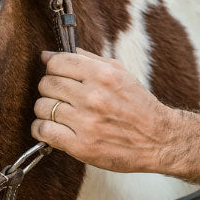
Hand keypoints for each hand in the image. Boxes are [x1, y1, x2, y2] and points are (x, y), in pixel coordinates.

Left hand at [32, 50, 174, 173]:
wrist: (157, 139)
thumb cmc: (138, 105)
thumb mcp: (120, 73)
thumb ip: (87, 60)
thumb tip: (50, 54)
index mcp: (103, 75)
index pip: (57, 62)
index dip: (53, 67)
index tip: (58, 74)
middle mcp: (93, 96)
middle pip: (47, 84)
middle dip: (50, 88)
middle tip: (61, 95)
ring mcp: (85, 122)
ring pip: (42, 107)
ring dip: (46, 109)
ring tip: (58, 112)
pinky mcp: (80, 146)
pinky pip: (43, 131)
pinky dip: (41, 129)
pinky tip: (53, 128)